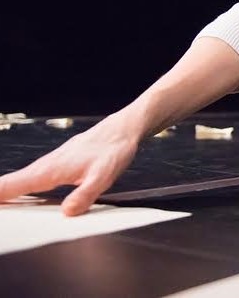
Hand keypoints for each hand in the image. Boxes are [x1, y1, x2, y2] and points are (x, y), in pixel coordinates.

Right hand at [0, 114, 138, 215]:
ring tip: (1, 207)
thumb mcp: (103, 176)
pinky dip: (20, 187)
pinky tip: (22, 196)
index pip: (12, 185)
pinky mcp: (59, 164)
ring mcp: (52, 163)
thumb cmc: (113, 149)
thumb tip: (67, 212)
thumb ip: (84, 195)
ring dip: (6, 192)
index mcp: (51, 170)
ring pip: (22, 180)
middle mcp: (47, 165)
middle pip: (11, 184)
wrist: (122, 130)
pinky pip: (33, 178)